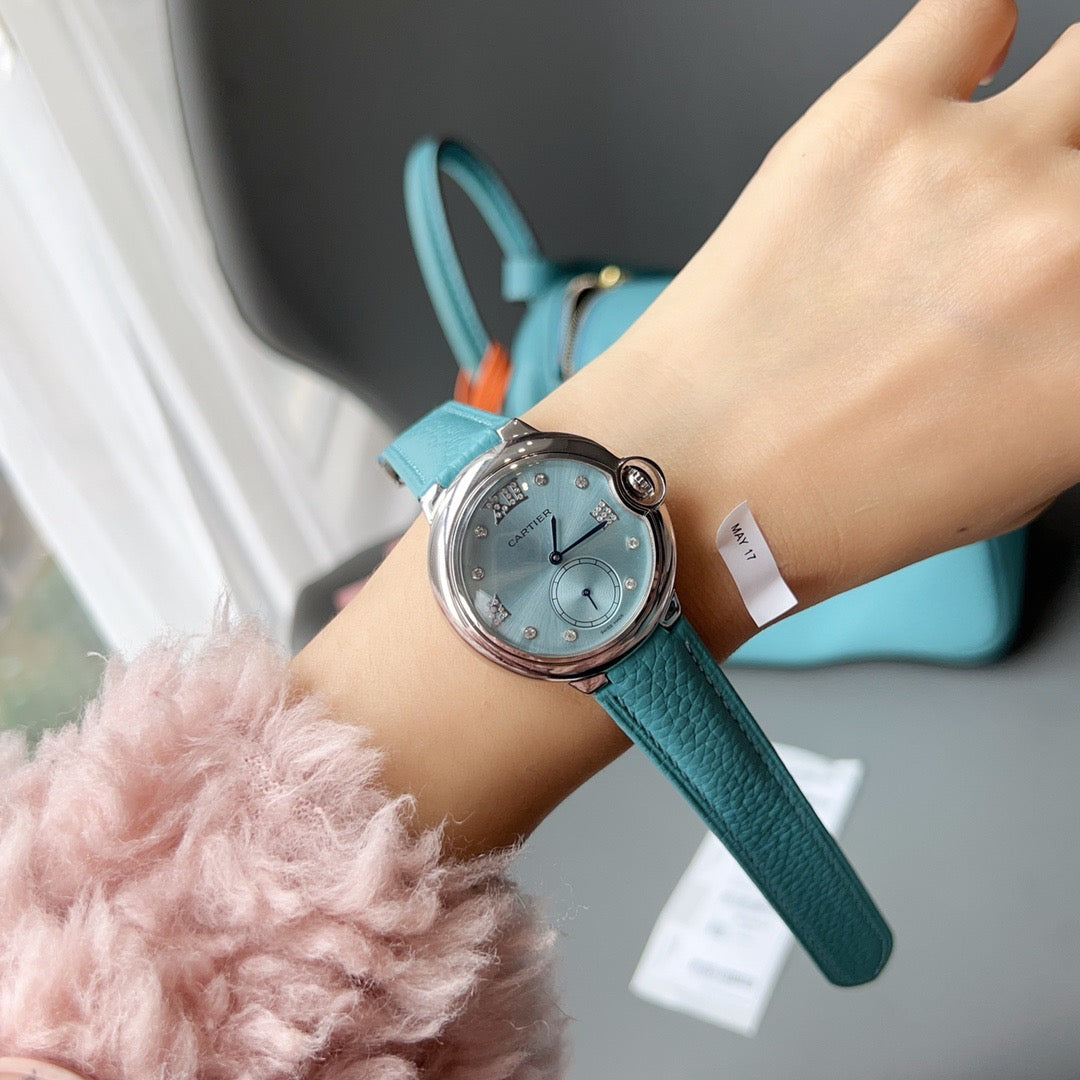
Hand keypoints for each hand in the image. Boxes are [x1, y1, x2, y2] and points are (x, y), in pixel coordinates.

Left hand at [298, 0, 1079, 856]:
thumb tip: (1077, 299)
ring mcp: (974, 166)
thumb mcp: (1018, 464)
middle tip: (1043, 211)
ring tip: (1007, 162)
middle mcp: (1070, 242)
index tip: (1071, 263)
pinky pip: (974, 8)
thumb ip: (1079, 359)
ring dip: (1064, 106)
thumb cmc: (828, 501)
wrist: (689, 477)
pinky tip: (954, 90)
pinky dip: (975, 41)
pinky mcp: (871, 117)